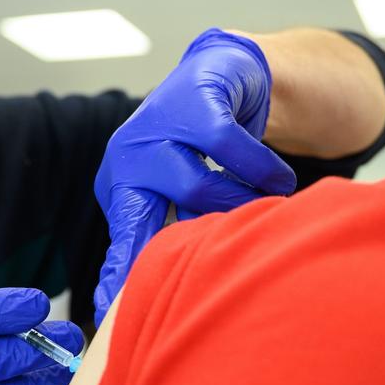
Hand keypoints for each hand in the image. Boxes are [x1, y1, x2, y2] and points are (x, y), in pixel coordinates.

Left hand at [93, 29, 296, 324]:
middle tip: (207, 269)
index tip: (107, 313)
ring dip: (240, 203)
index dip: (117, 276)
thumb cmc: (201, 145)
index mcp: (121, 186)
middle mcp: (128, 157)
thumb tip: (177, 296)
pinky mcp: (193, 101)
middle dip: (173, 251)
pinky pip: (231, 150)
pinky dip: (262, 169)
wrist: (224, 71)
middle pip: (145, 219)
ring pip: (198, 189)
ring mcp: (156, 126)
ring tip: (264, 204)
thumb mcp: (179, 190)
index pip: (120, 239)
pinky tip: (277, 178)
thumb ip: (175, 232)